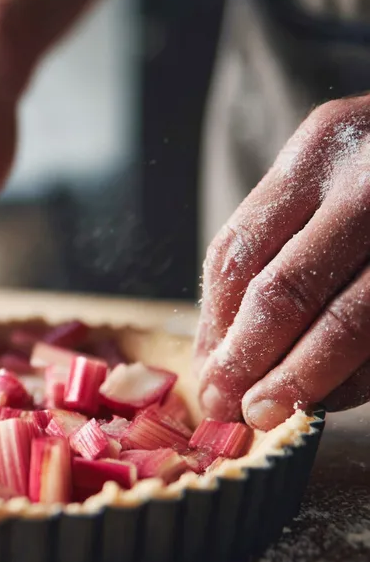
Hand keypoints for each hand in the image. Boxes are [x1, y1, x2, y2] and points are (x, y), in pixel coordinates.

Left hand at [196, 94, 369, 428]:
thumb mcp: (321, 182)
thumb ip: (269, 250)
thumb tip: (215, 356)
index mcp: (320, 149)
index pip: (240, 253)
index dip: (216, 327)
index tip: (206, 376)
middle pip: (287, 289)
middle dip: (250, 361)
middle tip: (228, 407)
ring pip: (349, 321)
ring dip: (302, 379)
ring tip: (270, 412)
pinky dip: (356, 377)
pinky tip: (330, 394)